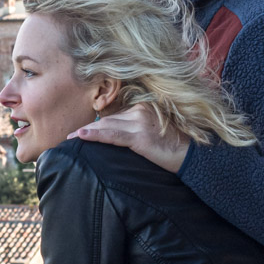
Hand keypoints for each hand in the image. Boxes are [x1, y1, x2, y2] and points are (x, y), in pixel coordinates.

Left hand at [68, 102, 189, 173]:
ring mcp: (140, 122)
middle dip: (89, 127)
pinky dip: (95, 135)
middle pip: (107, 120)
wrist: (195, 156)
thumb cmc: (176, 147)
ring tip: (69, 137)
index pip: (114, 116)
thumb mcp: (155, 132)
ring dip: (86, 132)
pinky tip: (80, 136)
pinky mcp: (140, 136)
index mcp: (143, 107)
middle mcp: (140, 110)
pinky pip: (112, 135)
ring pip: (106, 126)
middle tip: (69, 135)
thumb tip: (116, 136)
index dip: (97, 124)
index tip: (82, 130)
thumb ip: (136, 130)